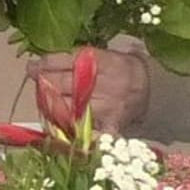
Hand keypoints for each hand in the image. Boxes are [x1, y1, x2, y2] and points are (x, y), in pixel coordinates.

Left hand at [28, 41, 150, 133]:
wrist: (154, 89)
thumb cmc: (123, 69)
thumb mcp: (105, 55)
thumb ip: (78, 58)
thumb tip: (44, 62)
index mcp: (105, 61)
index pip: (68, 59)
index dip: (47, 62)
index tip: (35, 65)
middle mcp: (105, 83)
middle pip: (63, 82)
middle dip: (44, 80)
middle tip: (35, 78)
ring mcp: (108, 107)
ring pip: (68, 107)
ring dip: (51, 104)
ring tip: (44, 99)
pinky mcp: (111, 125)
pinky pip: (89, 133)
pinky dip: (74, 134)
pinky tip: (61, 131)